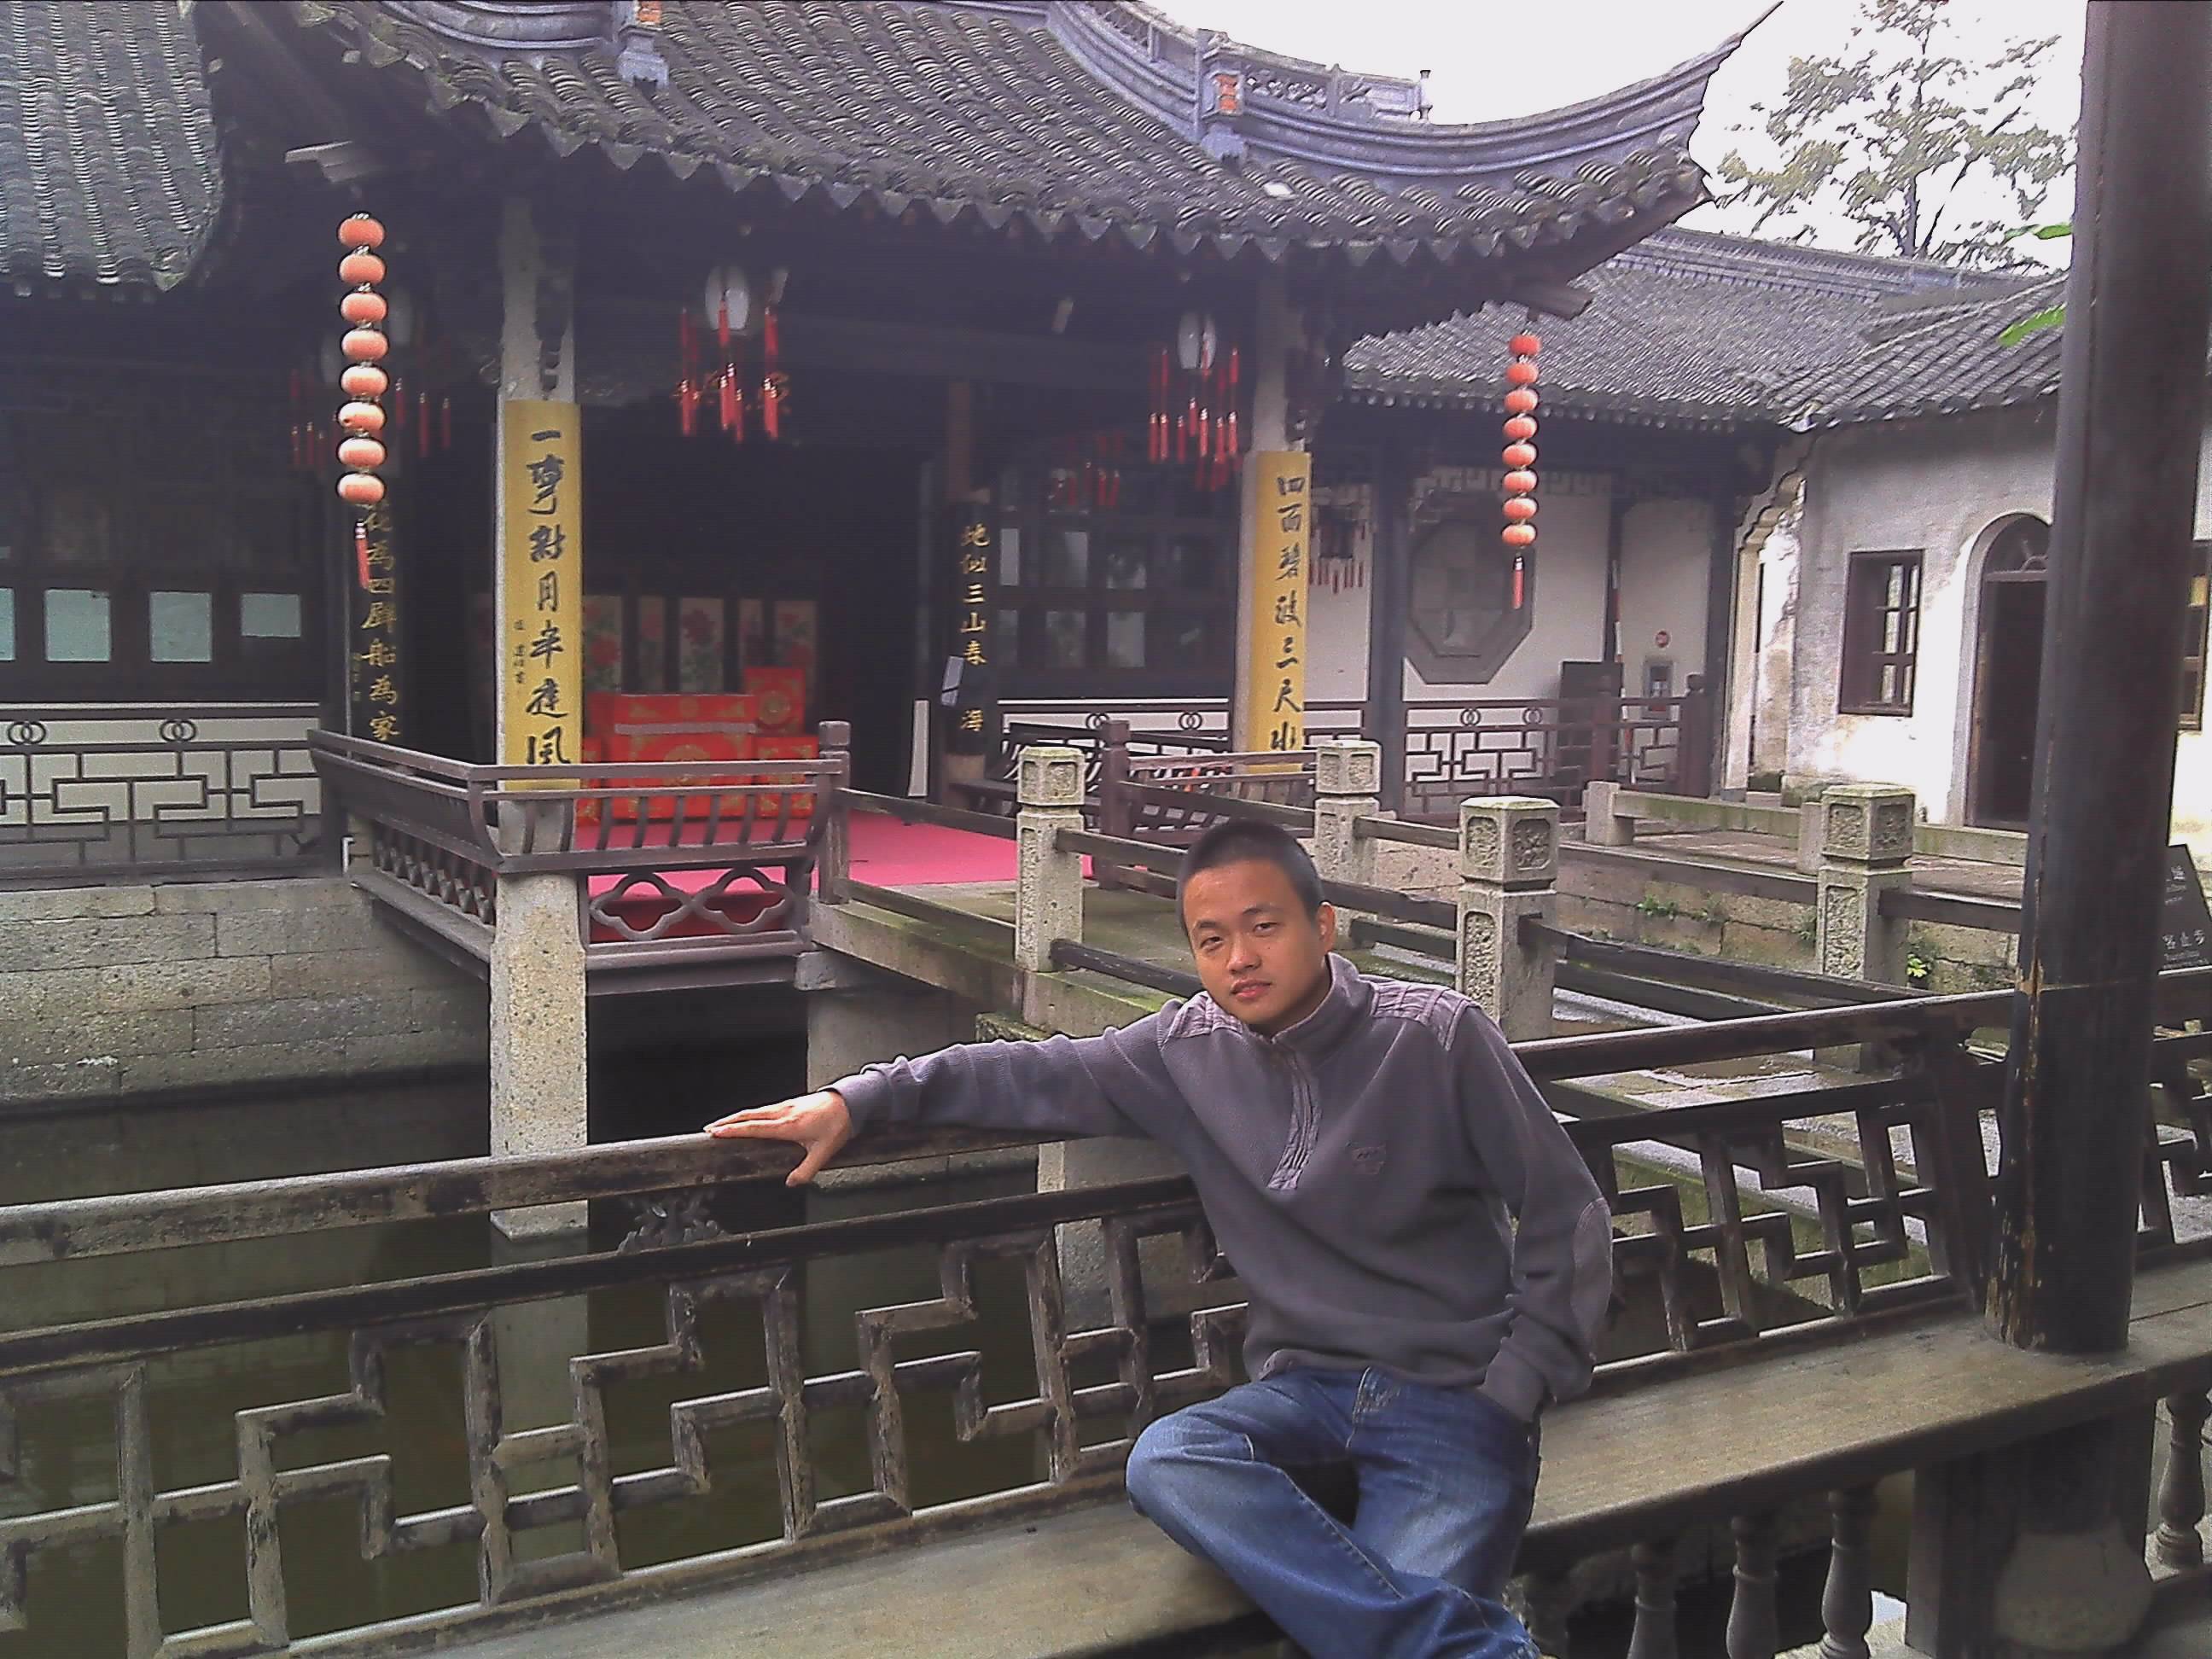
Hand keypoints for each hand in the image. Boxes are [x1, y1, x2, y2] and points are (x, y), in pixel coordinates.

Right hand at [703, 1090, 852, 1185]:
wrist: (851, 1101)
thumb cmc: (838, 1123)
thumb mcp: (824, 1152)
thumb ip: (807, 1170)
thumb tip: (792, 1183)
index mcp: (788, 1125)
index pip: (753, 1128)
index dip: (732, 1131)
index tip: (715, 1133)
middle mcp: (784, 1112)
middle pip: (748, 1116)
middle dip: (727, 1122)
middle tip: (710, 1129)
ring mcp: (787, 1105)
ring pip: (755, 1110)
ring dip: (737, 1117)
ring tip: (724, 1124)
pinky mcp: (791, 1103)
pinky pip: (765, 1109)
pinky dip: (751, 1114)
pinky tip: (750, 1119)